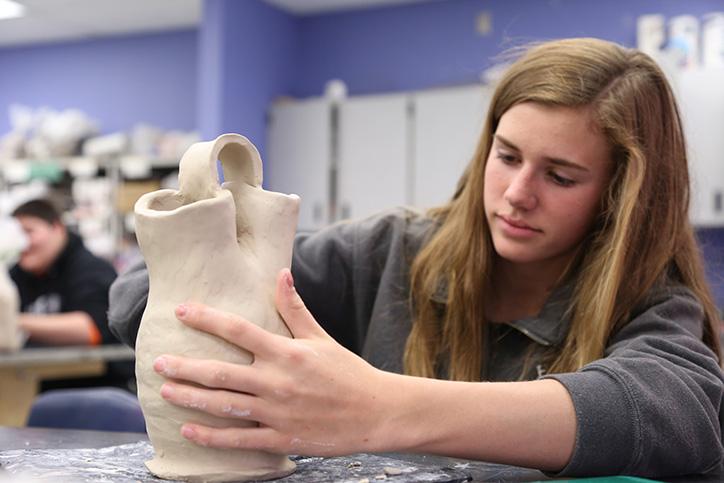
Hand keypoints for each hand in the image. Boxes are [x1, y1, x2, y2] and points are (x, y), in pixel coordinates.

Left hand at [154, 268, 391, 455]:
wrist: (376, 412)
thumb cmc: (347, 372)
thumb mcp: (321, 337)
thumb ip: (295, 308)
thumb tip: (281, 273)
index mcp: (286, 352)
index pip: (238, 330)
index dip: (206, 318)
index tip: (181, 310)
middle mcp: (276, 381)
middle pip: (220, 372)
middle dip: (185, 366)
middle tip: (158, 362)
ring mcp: (276, 412)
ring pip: (223, 405)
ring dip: (190, 398)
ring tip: (166, 390)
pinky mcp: (280, 437)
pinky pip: (238, 439)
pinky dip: (210, 437)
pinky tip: (189, 431)